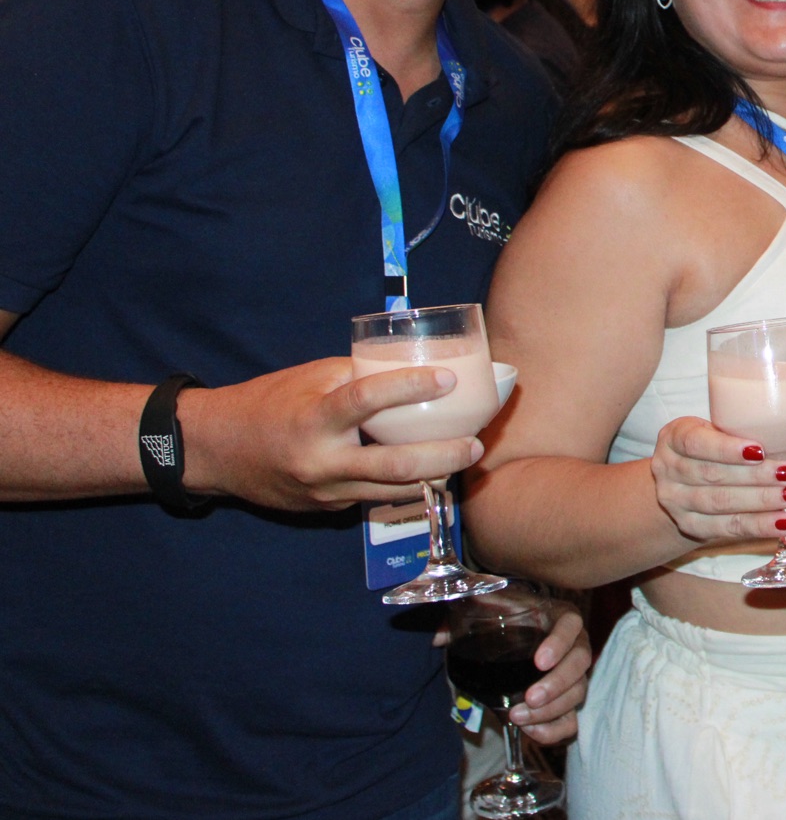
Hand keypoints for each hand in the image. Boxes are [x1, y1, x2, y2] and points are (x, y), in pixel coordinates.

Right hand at [179, 358, 485, 510]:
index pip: (368, 400)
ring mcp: (326, 492)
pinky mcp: (327, 509)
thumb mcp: (310, 379)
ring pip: (394, 490)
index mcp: (315, 419)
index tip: (449, 379)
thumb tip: (411, 367)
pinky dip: (404, 484)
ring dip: (434, 475)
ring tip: (465, 457)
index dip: (411, 387)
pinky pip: (374, 496)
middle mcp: (322, 462)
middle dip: (444, 457)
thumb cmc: (268, 403)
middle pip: (397, 466)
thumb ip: (357, 376)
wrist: (217, 451)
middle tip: (476, 444)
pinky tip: (429, 470)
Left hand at [434, 600, 591, 744]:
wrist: (516, 639)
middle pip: (580, 663)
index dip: (560, 642)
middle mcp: (574, 645)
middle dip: (556, 684)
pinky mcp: (568, 702)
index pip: (571, 624)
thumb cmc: (506, 622)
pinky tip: (531, 731)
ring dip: (551, 710)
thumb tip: (438, 638)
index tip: (539, 661)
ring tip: (518, 717)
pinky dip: (554, 730)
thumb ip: (463, 617)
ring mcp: (575, 675)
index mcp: (558, 618)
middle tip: (529, 698)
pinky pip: (572, 720)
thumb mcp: (488, 611)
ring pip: (577, 693)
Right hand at [649, 416, 785, 544]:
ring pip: (721, 503)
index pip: (696, 443)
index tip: (760, 451)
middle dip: (757, 477)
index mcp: (675, 437)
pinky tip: (782, 523)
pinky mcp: (689, 526)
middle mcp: (668, 469)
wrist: (683, 482)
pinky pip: (726, 528)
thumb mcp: (720, 432)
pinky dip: (757, 526)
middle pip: (714, 476)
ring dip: (762, 502)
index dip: (727, 449)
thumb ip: (753, 439)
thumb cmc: (712, 448)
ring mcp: (675, 501)